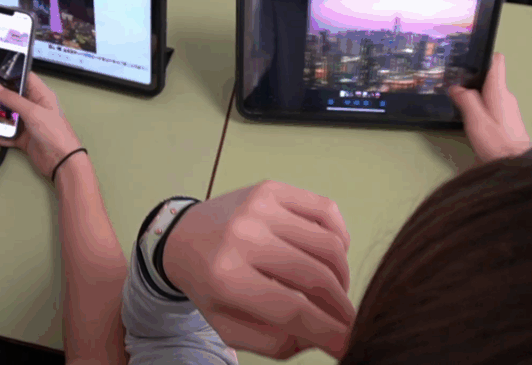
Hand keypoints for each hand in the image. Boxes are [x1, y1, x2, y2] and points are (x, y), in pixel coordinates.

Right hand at [0, 72, 82, 179]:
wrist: (62, 163)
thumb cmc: (53, 132)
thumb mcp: (33, 112)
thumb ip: (13, 99)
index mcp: (41, 95)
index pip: (24, 77)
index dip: (8, 71)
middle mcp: (32, 106)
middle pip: (10, 96)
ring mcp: (26, 123)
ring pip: (3, 115)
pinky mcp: (20, 138)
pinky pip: (1, 134)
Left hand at [162, 180, 355, 359]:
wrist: (182, 235)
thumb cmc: (209, 285)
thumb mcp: (229, 326)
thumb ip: (275, 341)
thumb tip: (325, 337)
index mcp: (226, 276)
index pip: (293, 309)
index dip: (329, 331)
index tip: (350, 344)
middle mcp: (243, 235)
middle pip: (316, 277)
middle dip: (341, 306)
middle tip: (347, 319)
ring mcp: (259, 206)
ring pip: (328, 245)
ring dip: (342, 275)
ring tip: (334, 289)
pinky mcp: (272, 187)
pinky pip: (326, 211)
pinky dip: (339, 238)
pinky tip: (331, 256)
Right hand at [448, 52, 530, 163]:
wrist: (516, 163)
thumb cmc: (496, 140)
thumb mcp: (476, 121)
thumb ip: (466, 100)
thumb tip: (456, 88)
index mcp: (499, 90)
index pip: (497, 61)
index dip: (482, 58)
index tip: (466, 63)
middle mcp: (507, 95)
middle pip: (490, 77)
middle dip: (472, 78)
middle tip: (453, 83)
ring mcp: (509, 106)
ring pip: (490, 91)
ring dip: (476, 93)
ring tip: (458, 99)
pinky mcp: (508, 118)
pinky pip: (493, 102)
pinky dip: (481, 104)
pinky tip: (471, 115)